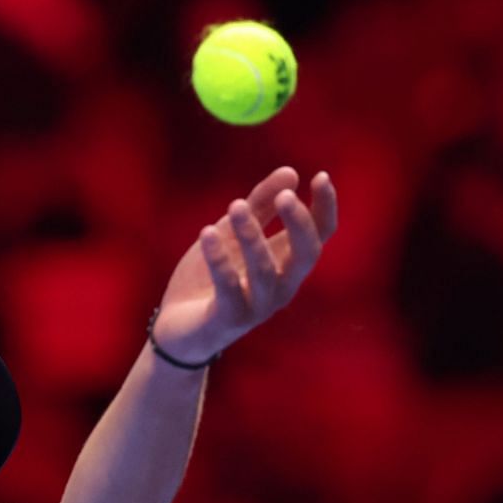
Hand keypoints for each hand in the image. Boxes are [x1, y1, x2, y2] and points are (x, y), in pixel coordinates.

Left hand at [150, 166, 337, 365]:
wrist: (176, 330)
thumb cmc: (208, 280)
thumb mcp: (231, 234)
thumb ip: (259, 205)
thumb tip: (291, 172)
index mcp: (286, 263)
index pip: (320, 235)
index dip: (325, 207)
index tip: (320, 176)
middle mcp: (281, 287)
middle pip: (307, 255)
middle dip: (299, 224)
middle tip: (285, 196)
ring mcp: (258, 306)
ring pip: (266, 270)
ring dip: (251, 235)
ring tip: (234, 205)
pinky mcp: (230, 319)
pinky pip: (229, 288)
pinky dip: (219, 259)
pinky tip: (207, 233)